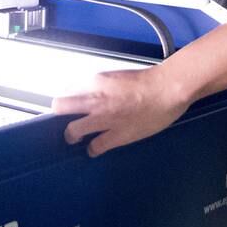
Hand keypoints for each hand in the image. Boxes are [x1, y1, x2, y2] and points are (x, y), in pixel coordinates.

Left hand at [51, 65, 191, 157]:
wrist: (166, 89)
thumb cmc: (148, 81)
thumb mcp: (116, 77)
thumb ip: (101, 86)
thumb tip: (92, 93)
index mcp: (96, 82)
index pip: (70, 90)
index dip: (69, 98)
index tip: (71, 104)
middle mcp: (95, 100)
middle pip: (60, 107)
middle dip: (59, 114)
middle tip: (64, 120)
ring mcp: (104, 119)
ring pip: (72, 130)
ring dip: (71, 135)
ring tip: (74, 138)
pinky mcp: (116, 135)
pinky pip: (95, 146)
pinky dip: (92, 150)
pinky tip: (94, 149)